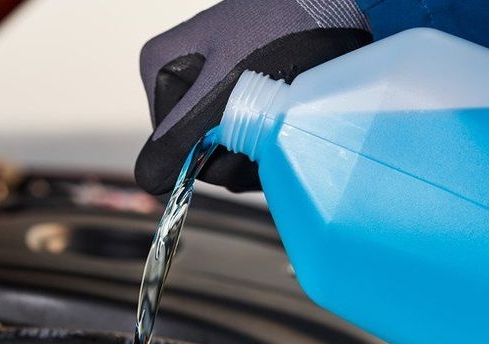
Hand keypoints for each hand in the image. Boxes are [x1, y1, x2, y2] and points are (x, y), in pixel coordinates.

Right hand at [135, 0, 369, 193]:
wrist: (341, 8)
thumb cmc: (284, 34)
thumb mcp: (225, 93)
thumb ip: (181, 138)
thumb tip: (147, 180)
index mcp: (160, 66)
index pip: (166, 142)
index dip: (202, 151)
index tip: (237, 137)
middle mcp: (182, 77)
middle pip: (193, 148)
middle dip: (232, 154)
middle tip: (267, 134)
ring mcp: (213, 87)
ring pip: (220, 149)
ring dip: (252, 155)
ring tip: (281, 129)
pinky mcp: (241, 95)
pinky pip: (242, 138)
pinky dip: (264, 146)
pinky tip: (284, 131)